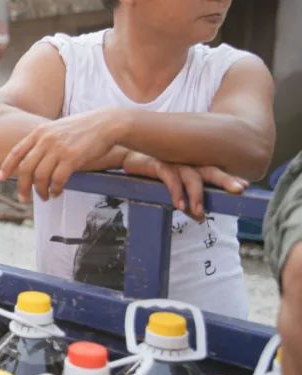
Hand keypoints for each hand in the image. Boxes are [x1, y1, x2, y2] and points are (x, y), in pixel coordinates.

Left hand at [0, 109, 122, 201]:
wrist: (106, 123)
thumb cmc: (82, 129)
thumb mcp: (56, 129)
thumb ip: (43, 142)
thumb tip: (34, 162)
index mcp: (39, 132)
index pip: (16, 152)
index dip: (6, 167)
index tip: (1, 179)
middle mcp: (45, 139)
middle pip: (25, 168)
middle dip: (22, 186)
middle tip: (23, 199)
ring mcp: (58, 148)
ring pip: (40, 176)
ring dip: (40, 191)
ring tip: (45, 197)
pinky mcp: (72, 158)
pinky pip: (57, 179)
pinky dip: (55, 189)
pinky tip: (57, 193)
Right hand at [122, 151, 246, 221]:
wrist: (128, 156)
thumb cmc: (156, 172)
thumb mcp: (174, 184)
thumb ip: (188, 199)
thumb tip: (200, 218)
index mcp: (195, 165)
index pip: (216, 172)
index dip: (231, 178)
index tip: (245, 187)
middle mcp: (188, 162)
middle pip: (211, 170)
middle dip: (226, 180)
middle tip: (240, 190)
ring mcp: (174, 162)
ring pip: (192, 177)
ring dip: (198, 196)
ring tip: (200, 213)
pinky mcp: (159, 164)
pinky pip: (170, 179)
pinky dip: (176, 193)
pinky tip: (179, 206)